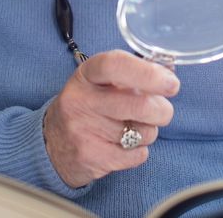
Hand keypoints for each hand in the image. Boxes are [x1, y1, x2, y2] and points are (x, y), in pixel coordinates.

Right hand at [43, 50, 179, 187]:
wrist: (52, 143)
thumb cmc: (89, 104)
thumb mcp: (102, 80)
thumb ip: (133, 73)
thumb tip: (169, 72)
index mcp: (87, 73)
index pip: (116, 65)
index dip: (147, 73)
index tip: (171, 83)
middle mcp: (81, 99)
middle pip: (138, 104)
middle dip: (161, 110)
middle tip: (162, 110)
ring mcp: (83, 130)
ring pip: (142, 132)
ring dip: (148, 130)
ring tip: (133, 126)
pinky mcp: (90, 158)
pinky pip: (136, 155)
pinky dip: (139, 151)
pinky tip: (123, 144)